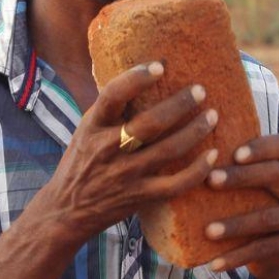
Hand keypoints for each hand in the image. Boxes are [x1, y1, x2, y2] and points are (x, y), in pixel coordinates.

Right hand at [48, 63, 218, 243]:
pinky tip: (213, 156)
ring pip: (169, 150)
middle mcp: (108, 150)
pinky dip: (198, 170)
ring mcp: (125, 176)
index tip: (159, 66)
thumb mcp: (85, 133)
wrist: (65, 212)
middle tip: (200, 90)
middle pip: (151, 123)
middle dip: (180, 104)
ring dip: (195, 131)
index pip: (112, 96)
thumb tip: (138, 77)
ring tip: (212, 115)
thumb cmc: (78, 166)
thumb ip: (109, 112)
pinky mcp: (139, 197)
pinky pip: (175, 184)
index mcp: (92, 127)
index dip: (136, 78)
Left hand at [205, 135, 278, 278]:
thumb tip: (191, 158)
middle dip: (241, 177)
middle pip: (275, 175)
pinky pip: (264, 249)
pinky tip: (214, 264)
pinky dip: (237, 257)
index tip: (234, 154)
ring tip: (208, 231)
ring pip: (268, 218)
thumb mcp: (249, 188)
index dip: (261, 147)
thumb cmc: (253, 208)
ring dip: (236, 225)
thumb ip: (235, 170)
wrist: (275, 253)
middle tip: (210, 181)